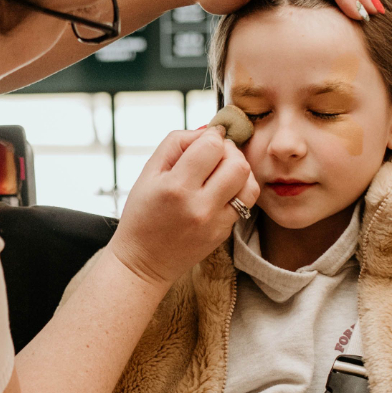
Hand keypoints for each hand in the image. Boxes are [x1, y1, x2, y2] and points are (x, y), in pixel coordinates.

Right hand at [108, 128, 258, 285]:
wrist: (143, 262)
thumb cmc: (142, 214)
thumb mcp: (148, 172)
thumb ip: (176, 143)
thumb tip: (208, 129)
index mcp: (176, 187)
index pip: (212, 146)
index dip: (212, 136)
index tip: (205, 140)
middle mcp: (199, 206)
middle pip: (237, 163)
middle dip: (229, 151)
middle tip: (215, 154)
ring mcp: (215, 222)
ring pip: (249, 183)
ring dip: (239, 170)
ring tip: (222, 172)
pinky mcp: (224, 233)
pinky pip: (245, 203)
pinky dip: (237, 190)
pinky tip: (222, 189)